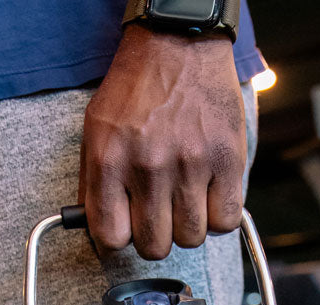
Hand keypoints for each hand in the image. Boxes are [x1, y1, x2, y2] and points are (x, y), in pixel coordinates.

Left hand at [80, 25, 245, 259]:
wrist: (178, 42)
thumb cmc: (137, 87)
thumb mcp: (96, 129)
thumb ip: (92, 183)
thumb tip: (95, 231)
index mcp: (110, 159)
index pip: (112, 238)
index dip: (120, 240)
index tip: (127, 230)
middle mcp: (149, 165)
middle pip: (154, 246)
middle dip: (155, 236)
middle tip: (158, 214)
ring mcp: (191, 164)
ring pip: (190, 238)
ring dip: (187, 227)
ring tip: (184, 201)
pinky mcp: (227, 160)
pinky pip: (225, 221)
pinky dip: (218, 218)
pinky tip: (209, 197)